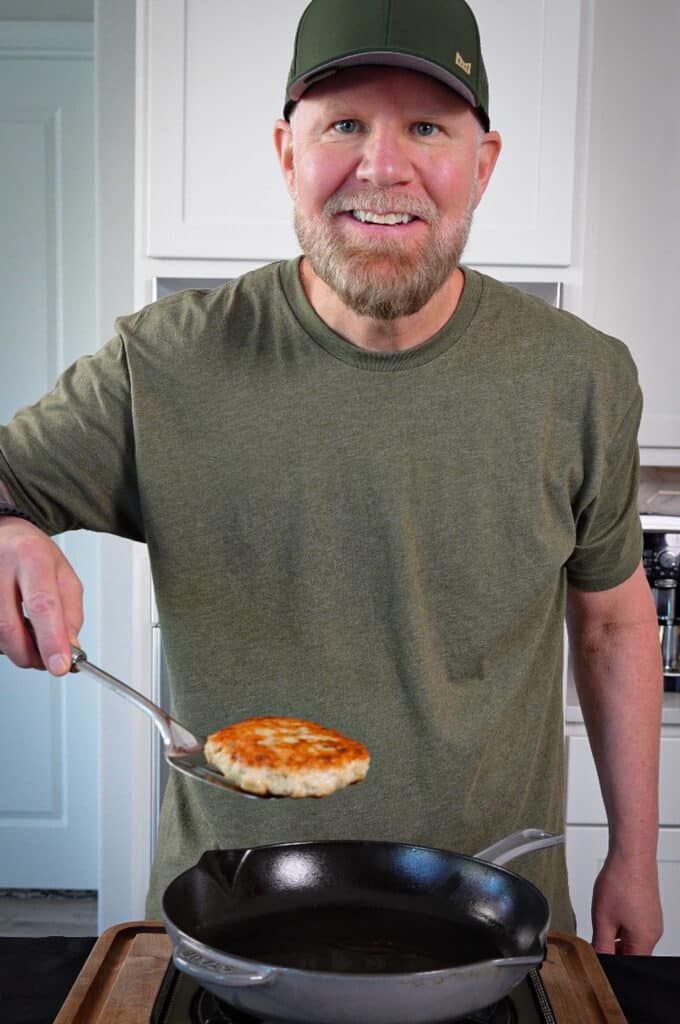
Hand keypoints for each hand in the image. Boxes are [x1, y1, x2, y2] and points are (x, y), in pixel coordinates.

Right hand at [0, 517, 82, 674]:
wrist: (3, 537)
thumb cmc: (33, 554)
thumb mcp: (64, 575)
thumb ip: (71, 613)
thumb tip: (69, 647)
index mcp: (31, 556)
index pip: (42, 604)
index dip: (51, 639)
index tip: (60, 665)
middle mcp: (0, 568)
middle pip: (11, 627)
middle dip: (32, 655)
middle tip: (49, 661)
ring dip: (18, 650)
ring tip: (34, 640)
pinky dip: (5, 642)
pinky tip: (16, 631)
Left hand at [591, 849, 663, 953]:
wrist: (631, 854)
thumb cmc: (621, 881)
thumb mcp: (602, 919)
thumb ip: (601, 945)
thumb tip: (599, 961)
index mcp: (644, 940)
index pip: (628, 964)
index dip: (611, 962)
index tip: (598, 953)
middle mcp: (653, 932)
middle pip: (631, 952)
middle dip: (612, 947)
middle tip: (597, 933)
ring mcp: (652, 920)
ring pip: (631, 938)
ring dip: (615, 934)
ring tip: (603, 916)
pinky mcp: (648, 909)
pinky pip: (634, 924)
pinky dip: (620, 921)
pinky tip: (610, 908)